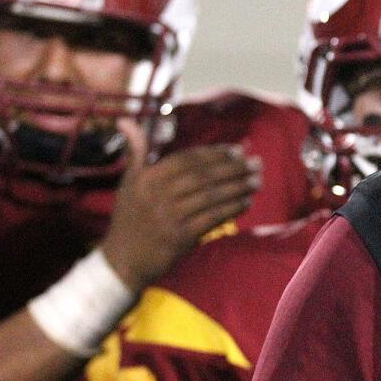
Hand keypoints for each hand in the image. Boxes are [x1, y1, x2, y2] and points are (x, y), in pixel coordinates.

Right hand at [99, 121, 260, 289]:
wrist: (123, 261)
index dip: (216, 153)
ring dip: (238, 187)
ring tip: (258, 180)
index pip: (188, 159)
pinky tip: (247, 202)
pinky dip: (232, 209)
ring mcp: (169, 216)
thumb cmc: (129, 218)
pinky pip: (213, 218)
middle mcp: (157, 194)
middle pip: (204, 176)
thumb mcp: (128, 182)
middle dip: (234, 168)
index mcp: (147, 178)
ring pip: (211, 196)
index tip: (238, 150)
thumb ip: (136, 152)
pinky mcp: (180, 237)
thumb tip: (126, 119)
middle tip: (256, 163)